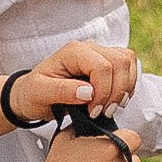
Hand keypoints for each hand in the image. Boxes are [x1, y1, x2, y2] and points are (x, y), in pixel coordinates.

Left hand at [7, 40, 138, 123]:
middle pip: (121, 62)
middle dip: (117, 91)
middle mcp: (89, 48)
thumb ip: (61, 91)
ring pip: (128, 62)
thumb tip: (88, 92)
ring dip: (125, 88)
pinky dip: (128, 86)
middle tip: (103, 112)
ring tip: (109, 108)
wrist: (33, 95)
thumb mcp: (39, 94)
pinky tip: (114, 101)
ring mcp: (100, 54)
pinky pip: (129, 68)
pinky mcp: (107, 64)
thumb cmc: (33, 93)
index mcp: (73, 51)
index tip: (93, 112)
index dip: (103, 92)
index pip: (103, 66)